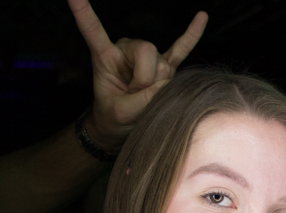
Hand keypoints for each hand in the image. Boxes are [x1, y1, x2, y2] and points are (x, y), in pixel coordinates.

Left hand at [67, 0, 207, 150]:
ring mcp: (147, 56)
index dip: (84, 13)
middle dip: (146, 79)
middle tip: (136, 96)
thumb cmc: (114, 118)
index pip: (93, 31)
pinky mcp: (165, 65)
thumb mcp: (121, 113)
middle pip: (146, 51)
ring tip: (146, 97)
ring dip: (159, 86)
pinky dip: (192, 35)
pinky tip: (201, 17)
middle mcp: (126, 49)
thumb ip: (140, 100)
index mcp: (105, 56)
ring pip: (163, 64)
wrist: (123, 126)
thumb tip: (165, 84)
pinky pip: (181, 49)